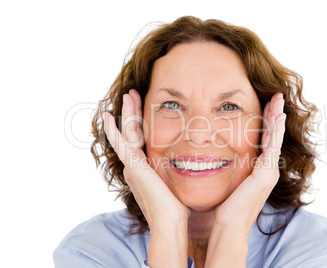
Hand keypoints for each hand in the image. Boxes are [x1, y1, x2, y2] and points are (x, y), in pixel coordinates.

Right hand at [103, 89, 188, 228]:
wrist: (171, 221)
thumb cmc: (177, 208)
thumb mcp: (175, 184)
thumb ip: (175, 175)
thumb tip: (193, 168)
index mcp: (144, 169)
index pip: (140, 140)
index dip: (140, 123)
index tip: (143, 109)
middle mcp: (135, 166)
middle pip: (132, 133)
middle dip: (133, 113)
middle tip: (132, 95)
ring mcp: (133, 166)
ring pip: (127, 133)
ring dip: (127, 113)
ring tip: (128, 95)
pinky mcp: (133, 166)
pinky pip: (121, 143)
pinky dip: (113, 130)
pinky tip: (109, 118)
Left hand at [205, 93, 285, 266]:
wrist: (227, 226)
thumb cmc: (223, 206)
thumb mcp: (225, 180)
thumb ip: (225, 168)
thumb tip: (209, 155)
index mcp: (257, 170)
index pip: (263, 140)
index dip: (265, 123)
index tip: (264, 106)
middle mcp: (266, 169)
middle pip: (272, 136)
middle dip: (274, 115)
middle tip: (276, 97)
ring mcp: (269, 171)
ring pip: (275, 137)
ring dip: (277, 117)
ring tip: (278, 99)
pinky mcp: (266, 173)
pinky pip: (272, 145)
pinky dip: (275, 129)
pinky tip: (277, 115)